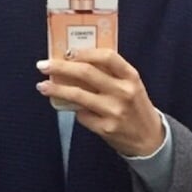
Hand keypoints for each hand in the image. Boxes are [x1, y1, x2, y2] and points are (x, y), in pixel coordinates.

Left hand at [36, 49, 163, 157]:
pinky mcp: (105, 128)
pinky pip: (82, 115)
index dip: (84, 52)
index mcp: (131, 77)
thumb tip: (76, 63)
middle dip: (60, 67)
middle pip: (86, 73)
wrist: (150, 139)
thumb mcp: (132, 86)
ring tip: (41, 86)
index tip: (68, 52)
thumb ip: (111, 74)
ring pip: (78, 95)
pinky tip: (71, 108)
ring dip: (56, 89)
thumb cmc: (136, 108)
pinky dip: (74, 110)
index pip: (107, 56)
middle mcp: (123, 92)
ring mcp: (114, 111)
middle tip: (43, 65)